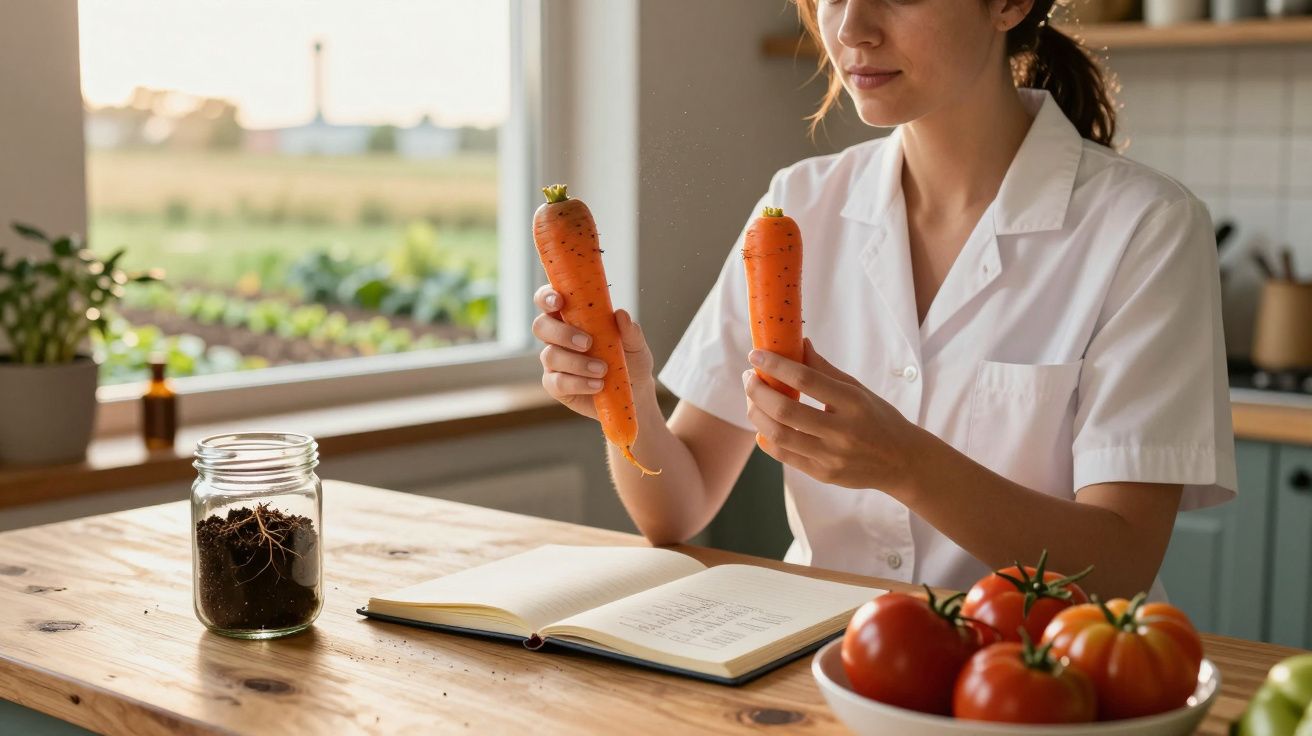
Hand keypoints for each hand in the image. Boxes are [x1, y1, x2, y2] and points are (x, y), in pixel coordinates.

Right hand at [533, 284, 654, 419]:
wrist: (634, 392)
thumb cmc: (630, 360)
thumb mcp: (635, 344)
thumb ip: (629, 330)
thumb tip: (620, 315)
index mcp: (572, 317)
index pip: (549, 301)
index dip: (546, 297)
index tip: (558, 301)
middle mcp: (558, 337)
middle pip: (540, 326)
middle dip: (561, 333)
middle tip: (587, 343)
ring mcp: (554, 362)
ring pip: (550, 355)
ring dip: (576, 362)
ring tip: (602, 370)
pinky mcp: (556, 385)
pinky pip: (557, 382)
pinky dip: (578, 383)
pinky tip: (597, 385)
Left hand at [742, 339, 926, 492]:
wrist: (903, 462)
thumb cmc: (878, 419)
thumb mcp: (858, 390)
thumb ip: (825, 369)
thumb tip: (799, 343)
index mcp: (853, 403)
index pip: (806, 379)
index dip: (776, 365)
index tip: (756, 355)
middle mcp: (843, 431)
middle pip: (786, 410)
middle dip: (758, 391)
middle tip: (749, 378)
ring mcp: (832, 456)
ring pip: (779, 435)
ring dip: (756, 414)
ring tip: (752, 399)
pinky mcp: (824, 474)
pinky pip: (785, 456)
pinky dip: (766, 439)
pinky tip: (761, 426)